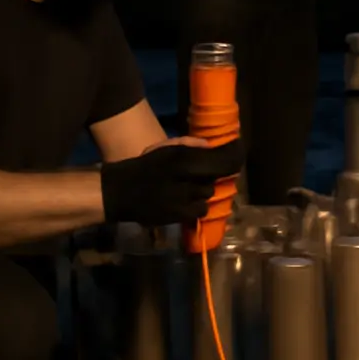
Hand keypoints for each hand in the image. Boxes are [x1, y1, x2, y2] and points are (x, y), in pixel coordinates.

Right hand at [99, 138, 244, 225]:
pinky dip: (196, 207)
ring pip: (208, 194)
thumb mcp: (164, 148)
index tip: (238, 154)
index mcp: (182, 157)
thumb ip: (189, 144)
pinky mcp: (179, 214)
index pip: (222, 159)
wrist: (120, 191)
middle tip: (202, 176)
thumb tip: (210, 146)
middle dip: (212, 176)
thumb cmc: (145, 166)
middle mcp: (186, 176)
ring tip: (187, 189)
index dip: (234, 157)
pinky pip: (200, 210)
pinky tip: (185, 202)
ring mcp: (183, 197)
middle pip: (216, 178)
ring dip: (202, 192)